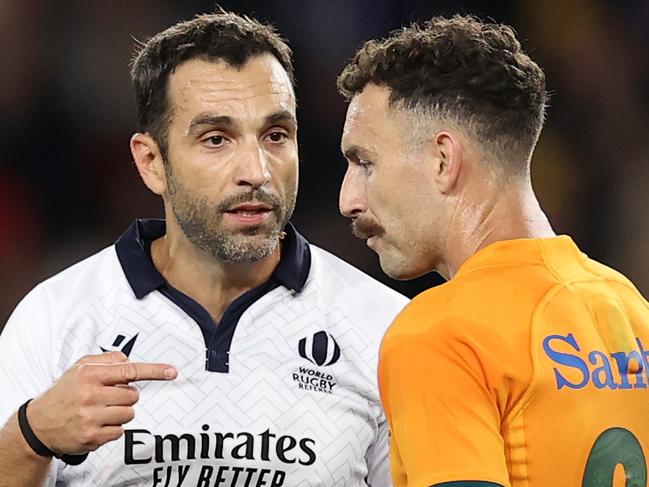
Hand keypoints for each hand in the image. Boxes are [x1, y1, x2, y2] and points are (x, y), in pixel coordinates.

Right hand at [25, 351, 176, 454]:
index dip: (154, 371)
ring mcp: (91, 417)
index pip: (130, 370)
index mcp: (90, 374)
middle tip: (106, 398)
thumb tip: (128, 360)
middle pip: (133, 395)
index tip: (171, 371)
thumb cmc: (64, 393)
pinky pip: (120, 431)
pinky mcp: (92, 437)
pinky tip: (96, 424)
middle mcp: (90, 395)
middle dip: (125, 396)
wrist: (38, 424)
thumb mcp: (79, 368)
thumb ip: (106, 360)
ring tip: (100, 411)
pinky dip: (112, 428)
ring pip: (129, 413)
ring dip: (120, 413)